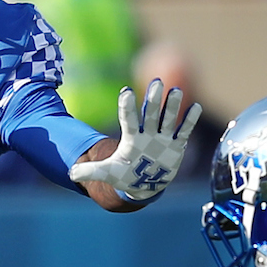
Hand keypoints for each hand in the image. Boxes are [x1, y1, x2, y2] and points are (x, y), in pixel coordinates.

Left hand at [69, 79, 200, 200]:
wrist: (143, 184)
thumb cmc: (124, 175)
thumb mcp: (107, 173)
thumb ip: (91, 171)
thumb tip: (71, 174)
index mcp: (131, 138)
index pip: (128, 120)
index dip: (127, 107)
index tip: (126, 92)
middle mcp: (147, 134)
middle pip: (149, 114)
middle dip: (152, 100)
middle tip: (156, 82)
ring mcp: (162, 139)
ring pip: (167, 119)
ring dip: (172, 106)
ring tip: (176, 90)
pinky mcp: (176, 146)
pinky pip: (183, 131)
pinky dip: (189, 121)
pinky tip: (195, 107)